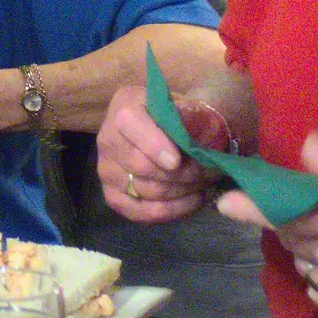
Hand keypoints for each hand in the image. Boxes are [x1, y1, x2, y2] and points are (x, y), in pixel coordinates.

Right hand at [96, 85, 226, 223]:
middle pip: (141, 166)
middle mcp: (107, 137)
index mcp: (125, 105)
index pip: (130, 124)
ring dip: (182, 191)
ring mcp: (106, 169)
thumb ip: (192, 117)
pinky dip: (171, 211)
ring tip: (206, 184)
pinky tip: (192, 201)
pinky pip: (139, 213)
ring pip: (146, 190)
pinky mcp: (112, 195)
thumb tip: (196, 142)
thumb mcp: (188, 104)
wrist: (165, 129)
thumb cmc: (180, 115)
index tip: (176, 161)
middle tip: (211, 172)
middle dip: (182, 173)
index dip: (152, 145)